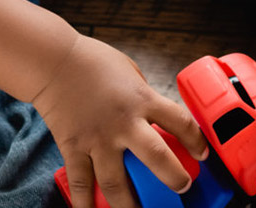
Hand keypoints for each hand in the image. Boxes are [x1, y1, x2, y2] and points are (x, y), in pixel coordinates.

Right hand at [31, 35, 209, 207]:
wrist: (53, 61)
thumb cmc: (92, 61)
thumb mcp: (131, 72)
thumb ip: (144, 97)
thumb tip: (155, 117)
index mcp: (142, 99)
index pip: (180, 122)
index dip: (197, 141)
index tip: (202, 154)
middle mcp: (123, 122)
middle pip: (156, 157)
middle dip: (174, 178)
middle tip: (182, 188)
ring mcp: (97, 139)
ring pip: (117, 183)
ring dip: (130, 205)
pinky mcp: (74, 148)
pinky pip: (81, 184)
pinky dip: (86, 205)